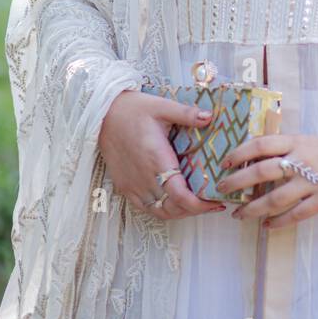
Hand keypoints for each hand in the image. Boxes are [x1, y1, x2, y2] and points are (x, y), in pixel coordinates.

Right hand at [97, 90, 226, 219]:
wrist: (102, 115)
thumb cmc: (132, 109)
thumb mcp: (161, 106)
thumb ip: (186, 113)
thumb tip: (210, 116)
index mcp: (156, 159)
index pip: (179, 195)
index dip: (199, 204)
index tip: (215, 201)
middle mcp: (144, 177)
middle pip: (174, 208)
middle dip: (196, 209)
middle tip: (212, 201)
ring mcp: (133, 185)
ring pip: (160, 212)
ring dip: (180, 212)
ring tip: (197, 204)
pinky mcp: (125, 187)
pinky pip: (146, 209)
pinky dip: (163, 211)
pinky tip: (174, 203)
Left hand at [215, 133, 317, 228]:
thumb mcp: (310, 144)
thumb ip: (288, 150)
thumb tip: (255, 161)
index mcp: (297, 141)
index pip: (261, 143)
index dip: (239, 153)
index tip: (223, 163)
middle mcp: (303, 158)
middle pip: (262, 170)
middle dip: (237, 182)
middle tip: (222, 190)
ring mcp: (315, 180)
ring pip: (276, 197)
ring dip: (253, 208)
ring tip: (239, 214)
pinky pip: (296, 214)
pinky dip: (279, 222)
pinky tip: (267, 226)